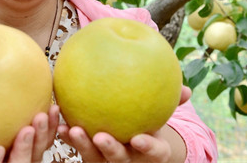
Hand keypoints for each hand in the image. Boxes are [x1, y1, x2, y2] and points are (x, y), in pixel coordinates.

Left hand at [57, 86, 190, 162]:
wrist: (137, 140)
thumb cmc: (151, 122)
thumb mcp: (162, 114)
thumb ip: (173, 102)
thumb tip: (188, 90)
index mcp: (151, 152)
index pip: (153, 152)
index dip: (146, 147)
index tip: (138, 138)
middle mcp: (129, 160)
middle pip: (118, 160)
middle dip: (110, 151)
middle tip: (101, 136)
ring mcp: (107, 160)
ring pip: (93, 158)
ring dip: (81, 145)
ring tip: (72, 128)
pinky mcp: (90, 155)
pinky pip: (77, 147)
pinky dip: (67, 136)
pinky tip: (58, 121)